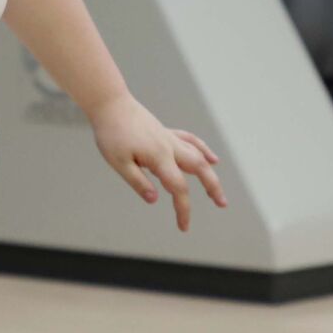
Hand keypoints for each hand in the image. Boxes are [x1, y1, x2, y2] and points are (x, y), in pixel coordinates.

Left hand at [89, 92, 226, 232]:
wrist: (111, 104)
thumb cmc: (111, 134)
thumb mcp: (118, 163)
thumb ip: (138, 182)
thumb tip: (154, 200)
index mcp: (159, 158)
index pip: (178, 188)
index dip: (183, 209)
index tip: (184, 227)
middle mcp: (169, 147)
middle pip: (199, 169)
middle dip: (212, 187)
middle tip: (222, 204)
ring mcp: (169, 138)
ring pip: (197, 156)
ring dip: (210, 172)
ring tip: (217, 189)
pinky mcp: (165, 132)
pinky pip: (190, 141)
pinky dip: (203, 150)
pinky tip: (212, 159)